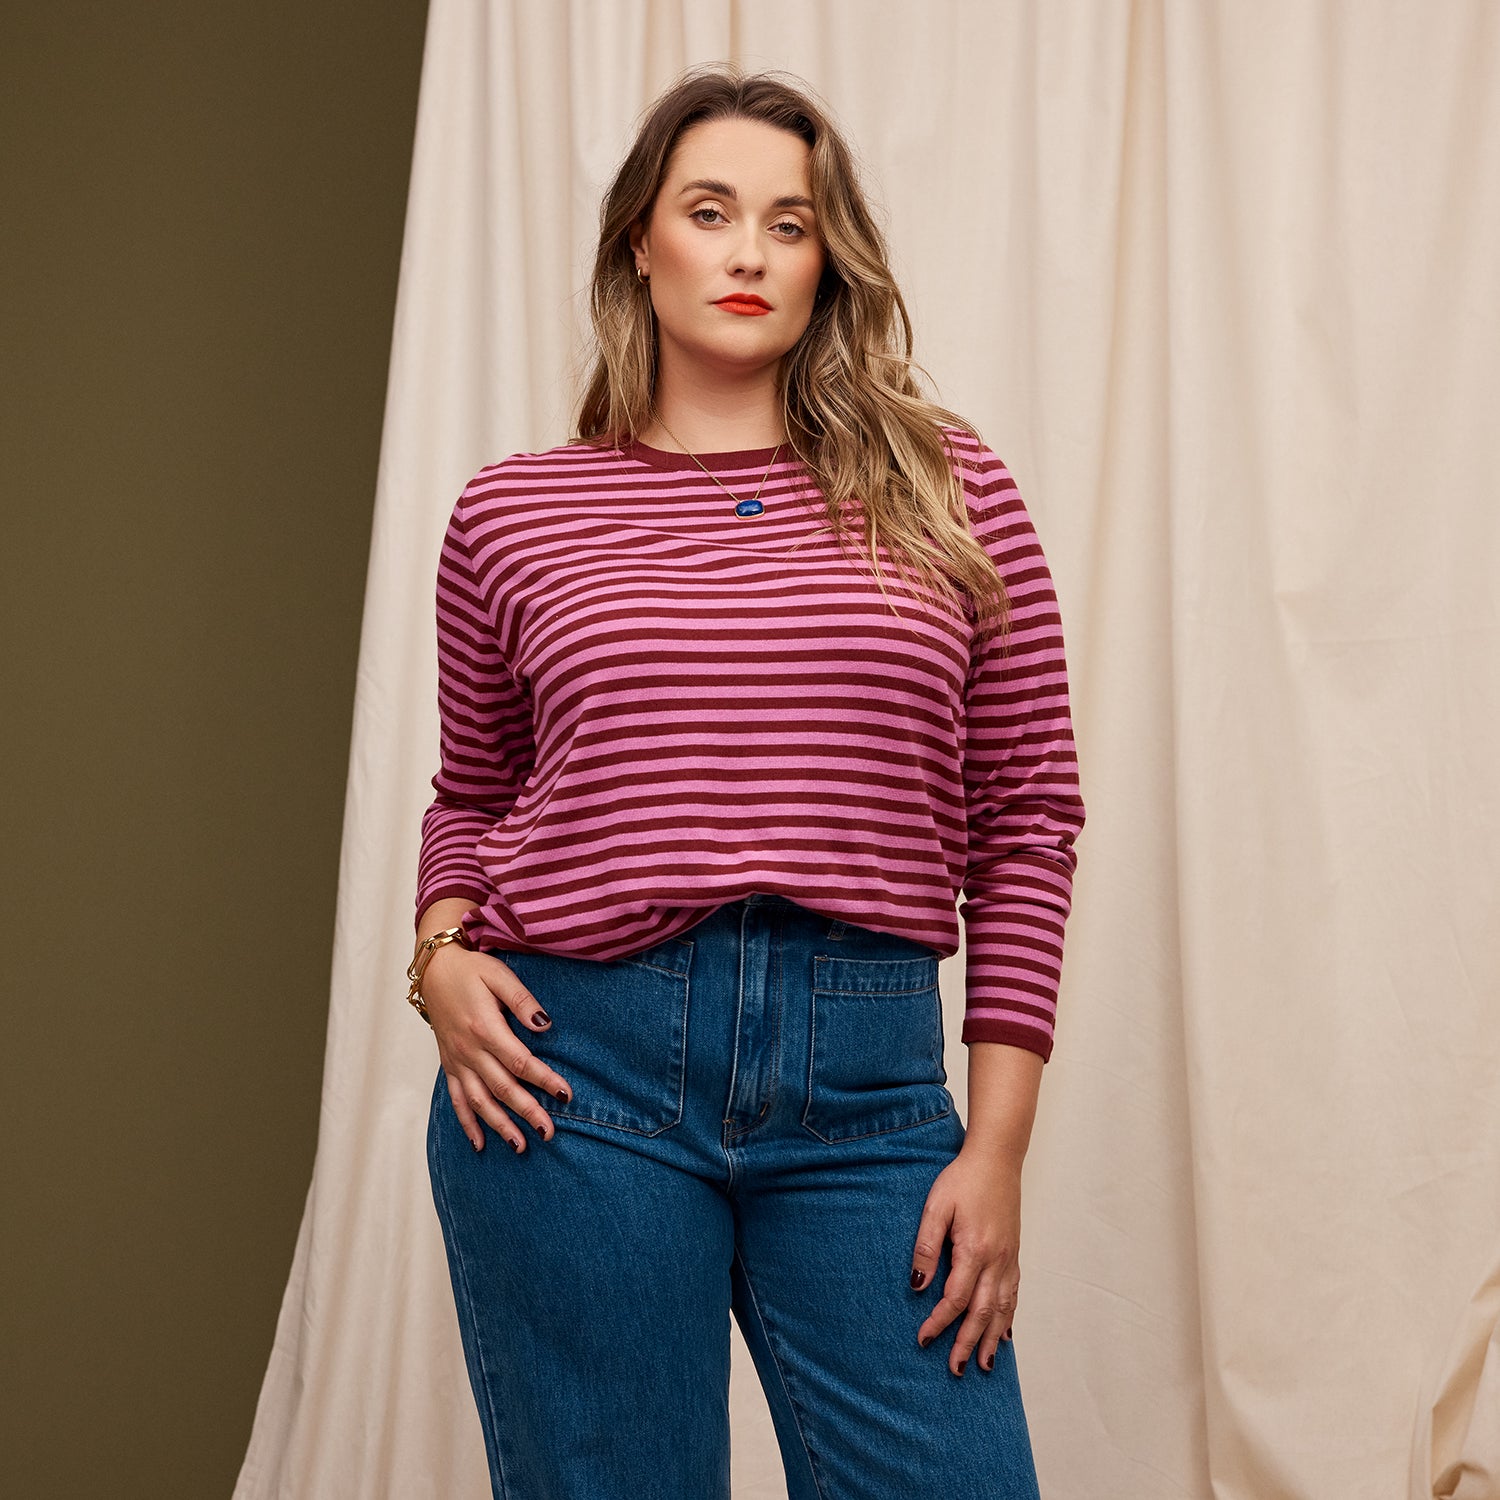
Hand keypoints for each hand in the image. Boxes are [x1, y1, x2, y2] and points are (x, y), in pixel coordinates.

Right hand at [419, 941, 573, 1154]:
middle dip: (527, 1112)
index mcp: (485, 1028)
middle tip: (549, 1132)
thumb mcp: (499, 975)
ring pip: (479, 1100)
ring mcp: (457, 1060)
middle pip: (502, 1087)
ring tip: (520, 1145)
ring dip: (499, 1125)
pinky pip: (457, 1099)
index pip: (520, 1062)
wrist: (434, 971)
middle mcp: (469, 1050)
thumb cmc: (472, 971)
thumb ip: (523, 1001)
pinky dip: (467, 1123)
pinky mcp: (449, 1065)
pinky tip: (480, 1144)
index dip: (544, 1079)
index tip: (565, 1095)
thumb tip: (545, 1025)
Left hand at [909, 1147, 1020, 1375]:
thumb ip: (926, 1246)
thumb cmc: (963, 1180)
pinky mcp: (1014, 1254)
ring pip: (1003, 1309)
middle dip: (969, 1343)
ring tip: (985, 1364)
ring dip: (993, 1339)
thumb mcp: (936, 1207)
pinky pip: (1014, 1294)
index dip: (939, 1322)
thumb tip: (917, 1284)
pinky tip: (1006, 1333)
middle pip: (982, 1313)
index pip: (956, 1299)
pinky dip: (1010, 1317)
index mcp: (974, 1251)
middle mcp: (996, 1261)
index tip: (924, 1339)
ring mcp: (1009, 1259)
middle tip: (956, 1369)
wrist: (997, 1159)